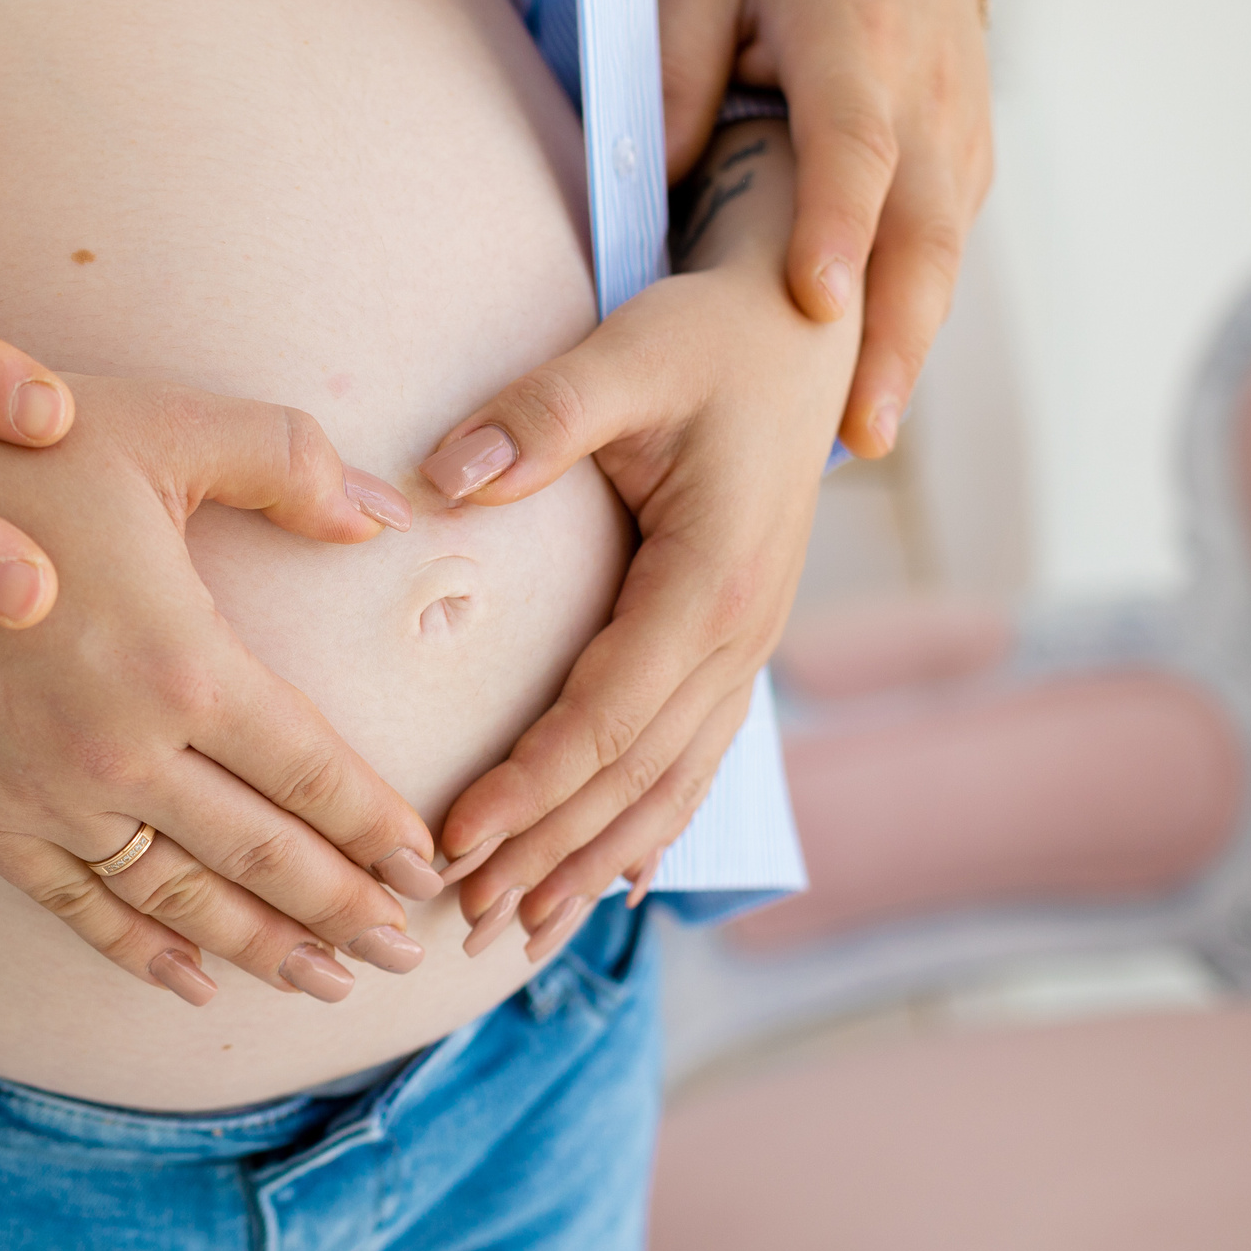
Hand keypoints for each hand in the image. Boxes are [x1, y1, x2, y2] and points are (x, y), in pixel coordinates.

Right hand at [0, 374, 441, 1004]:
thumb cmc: (10, 445)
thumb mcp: (162, 426)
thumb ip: (289, 464)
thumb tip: (387, 516)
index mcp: (181, 662)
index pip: (312, 772)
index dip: (378, 828)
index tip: (429, 866)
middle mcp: (121, 751)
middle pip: (263, 856)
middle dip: (345, 910)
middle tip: (407, 951)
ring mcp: (46, 797)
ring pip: (179, 899)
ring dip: (263, 948)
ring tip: (331, 982)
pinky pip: (77, 906)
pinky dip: (143, 952)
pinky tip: (196, 982)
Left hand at [420, 124, 853, 945]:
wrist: (807, 323)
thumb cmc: (710, 335)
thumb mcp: (625, 356)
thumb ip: (537, 416)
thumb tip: (444, 479)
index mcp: (709, 582)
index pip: (605, 718)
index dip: (529, 788)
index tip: (452, 841)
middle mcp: (740, 634)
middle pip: (634, 778)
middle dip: (549, 854)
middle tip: (464, 920)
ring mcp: (746, 646)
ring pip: (668, 785)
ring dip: (595, 861)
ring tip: (519, 928)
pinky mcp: (734, 643)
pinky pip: (692, 758)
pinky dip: (648, 827)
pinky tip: (610, 883)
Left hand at [660, 0, 992, 458]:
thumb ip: (675, 77)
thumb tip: (658, 182)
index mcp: (857, 45)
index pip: (855, 146)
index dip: (838, 225)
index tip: (816, 301)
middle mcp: (927, 99)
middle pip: (920, 231)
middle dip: (893, 334)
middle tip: (859, 430)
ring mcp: (958, 140)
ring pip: (941, 260)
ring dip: (908, 350)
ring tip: (863, 436)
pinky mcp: (966, 170)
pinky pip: (940, 259)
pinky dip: (912, 326)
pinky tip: (870, 397)